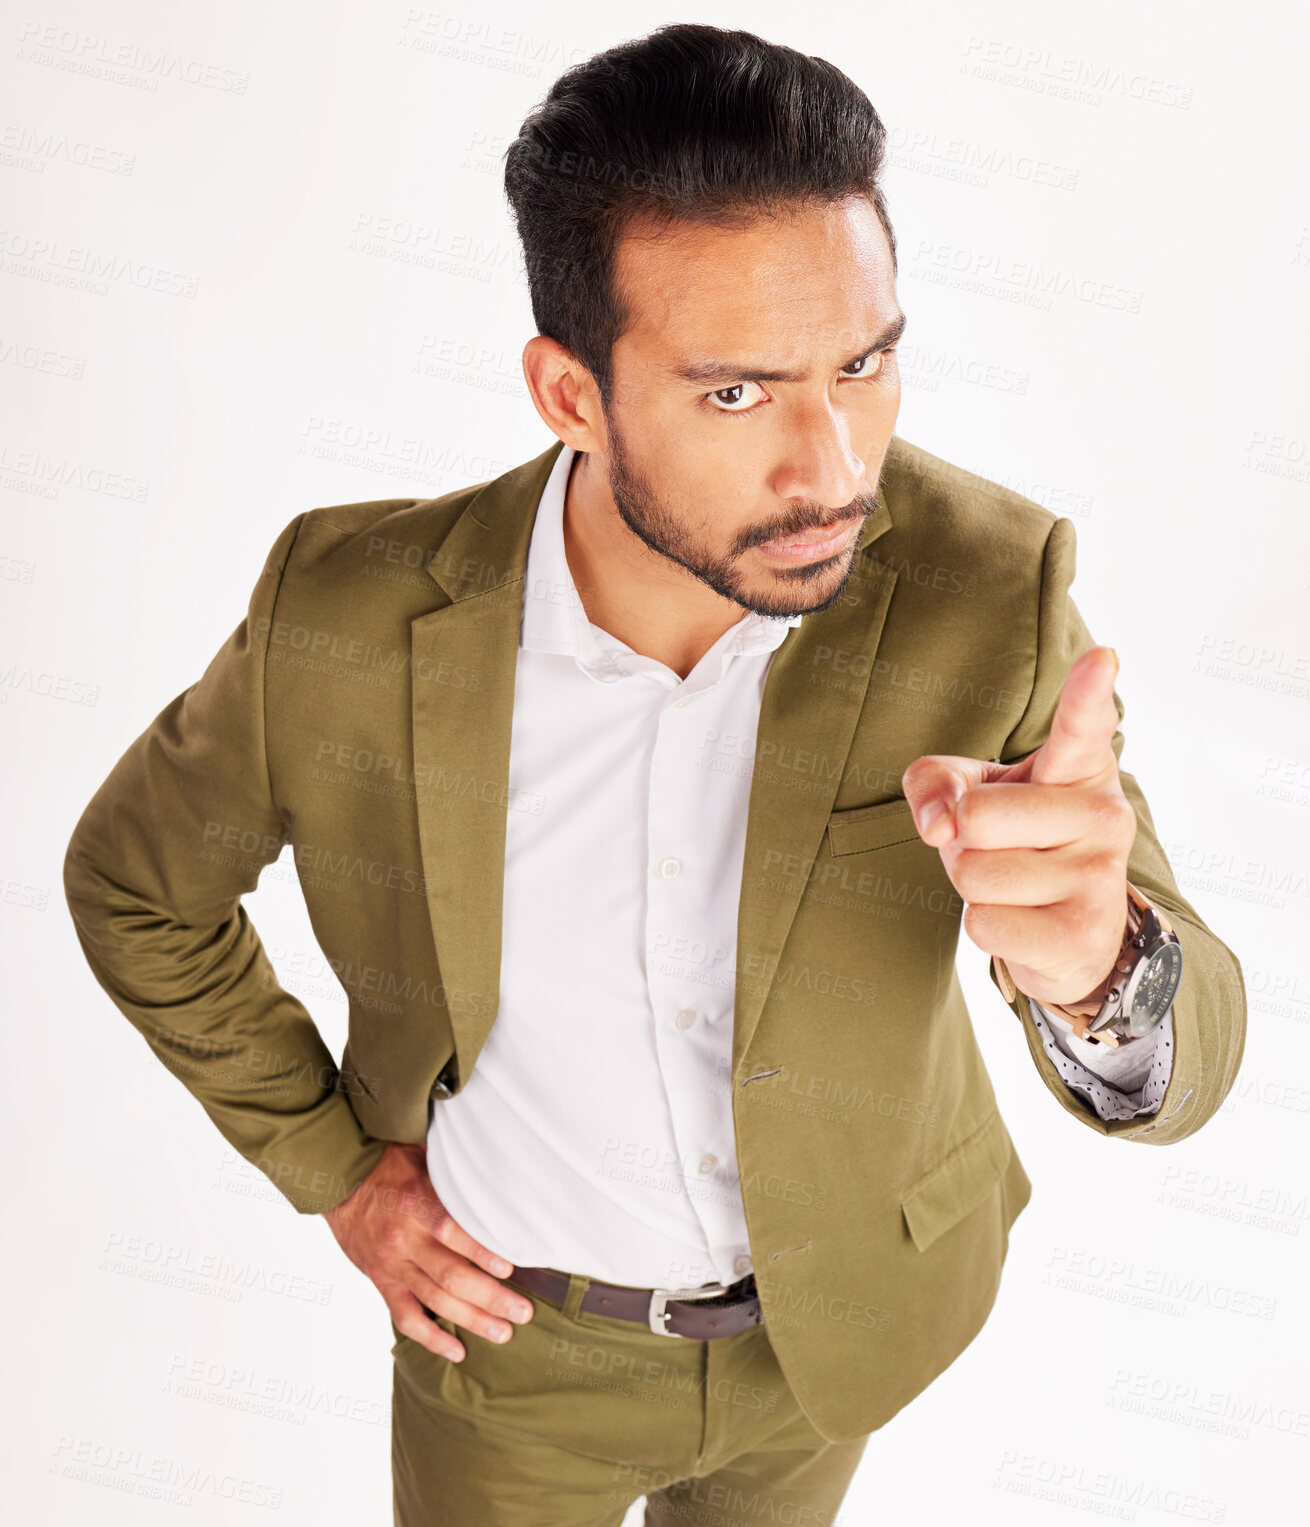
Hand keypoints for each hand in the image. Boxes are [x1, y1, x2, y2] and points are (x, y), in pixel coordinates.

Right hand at [322, 1141, 533, 1360]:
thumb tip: (499, 1165)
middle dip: (491, 1298)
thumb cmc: (390, 1164)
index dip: (483, 1253)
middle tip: (523, 1312)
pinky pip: (406, 1317)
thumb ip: (456, 1168)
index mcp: (417, 1203)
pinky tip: (457, 1350)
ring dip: (472, 1320)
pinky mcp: (382, 1281)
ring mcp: (392, 1265)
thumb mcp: (424, 1154)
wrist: (341, 1181)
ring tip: (503, 1333)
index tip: (512, 1268)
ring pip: (435, 1301)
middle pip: (452, 1276)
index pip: (454, 1232)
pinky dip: (431, 1338)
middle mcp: (405, 1239)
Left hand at [901, 645, 1135, 1007]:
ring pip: (974, 875)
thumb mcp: (970, 795)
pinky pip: (983, 926)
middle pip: (975, 817)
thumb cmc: (1015, 842)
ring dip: (974, 888)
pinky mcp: (1083, 934)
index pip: (1081, 725)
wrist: (1073, 933)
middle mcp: (1104, 814)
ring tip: (1013, 885)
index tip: (1101, 657)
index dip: (1087, 692)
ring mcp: (1101, 875)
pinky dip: (986, 928)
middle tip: (998, 847)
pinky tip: (1025, 922)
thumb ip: (935, 782)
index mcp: (1078, 768)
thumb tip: (939, 825)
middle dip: (963, 839)